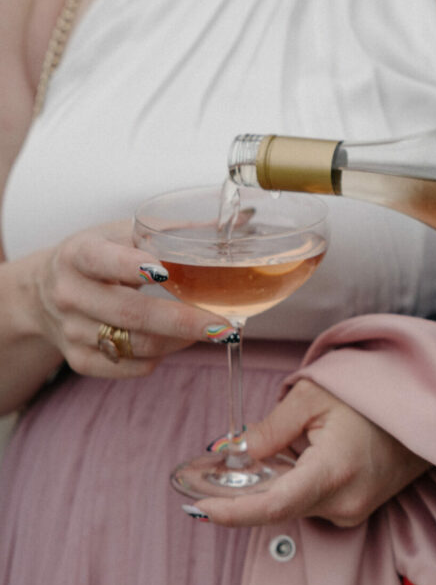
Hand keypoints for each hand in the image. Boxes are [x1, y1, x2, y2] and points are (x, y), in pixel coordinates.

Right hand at [30, 222, 231, 376]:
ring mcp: (71, 330)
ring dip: (179, 341)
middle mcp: (70, 294)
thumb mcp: (121, 232)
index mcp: (79, 254)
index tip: (163, 271)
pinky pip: (126, 367)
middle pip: (130, 313)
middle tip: (223, 326)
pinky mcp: (78, 360)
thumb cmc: (98, 257)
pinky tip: (176, 343)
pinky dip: (158, 358)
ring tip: (211, 330)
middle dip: (181, 321)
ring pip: (133, 344)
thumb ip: (174, 229)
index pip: (102, 261)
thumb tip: (244, 218)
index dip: (130, 267)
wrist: (42, 293)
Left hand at [192, 378, 429, 527]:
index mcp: (334, 470)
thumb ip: (271, 428)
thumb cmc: (371, 395)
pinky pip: (311, 505)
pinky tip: (282, 466)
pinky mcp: (357, 511)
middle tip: (204, 483)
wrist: (425, 410)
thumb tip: (236, 454)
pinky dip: (290, 489)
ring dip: (267, 490)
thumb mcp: (313, 396)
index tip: (200, 509)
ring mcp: (354, 511)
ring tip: (246, 465)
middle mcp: (345, 501)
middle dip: (240, 498)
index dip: (233, 513)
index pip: (273, 507)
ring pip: (293, 507)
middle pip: (278, 508)